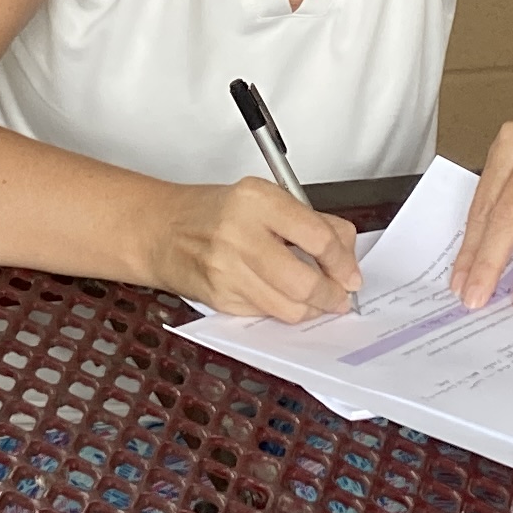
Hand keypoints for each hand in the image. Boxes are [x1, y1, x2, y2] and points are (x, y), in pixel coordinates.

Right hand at [152, 179, 361, 321]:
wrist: (160, 230)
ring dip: (311, 309)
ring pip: (287, 307)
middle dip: (330, 295)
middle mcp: (239, 234)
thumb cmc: (213, 213)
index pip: (318, 237)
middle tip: (340, 295)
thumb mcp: (263, 198)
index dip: (343, 262)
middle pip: (304, 281)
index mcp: (256, 200)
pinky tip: (284, 298)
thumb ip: (310, 220)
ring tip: (317, 301)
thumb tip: (347, 251)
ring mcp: (226, 270)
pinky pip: (266, 313)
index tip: (351, 273)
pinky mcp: (219, 298)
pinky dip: (282, 309)